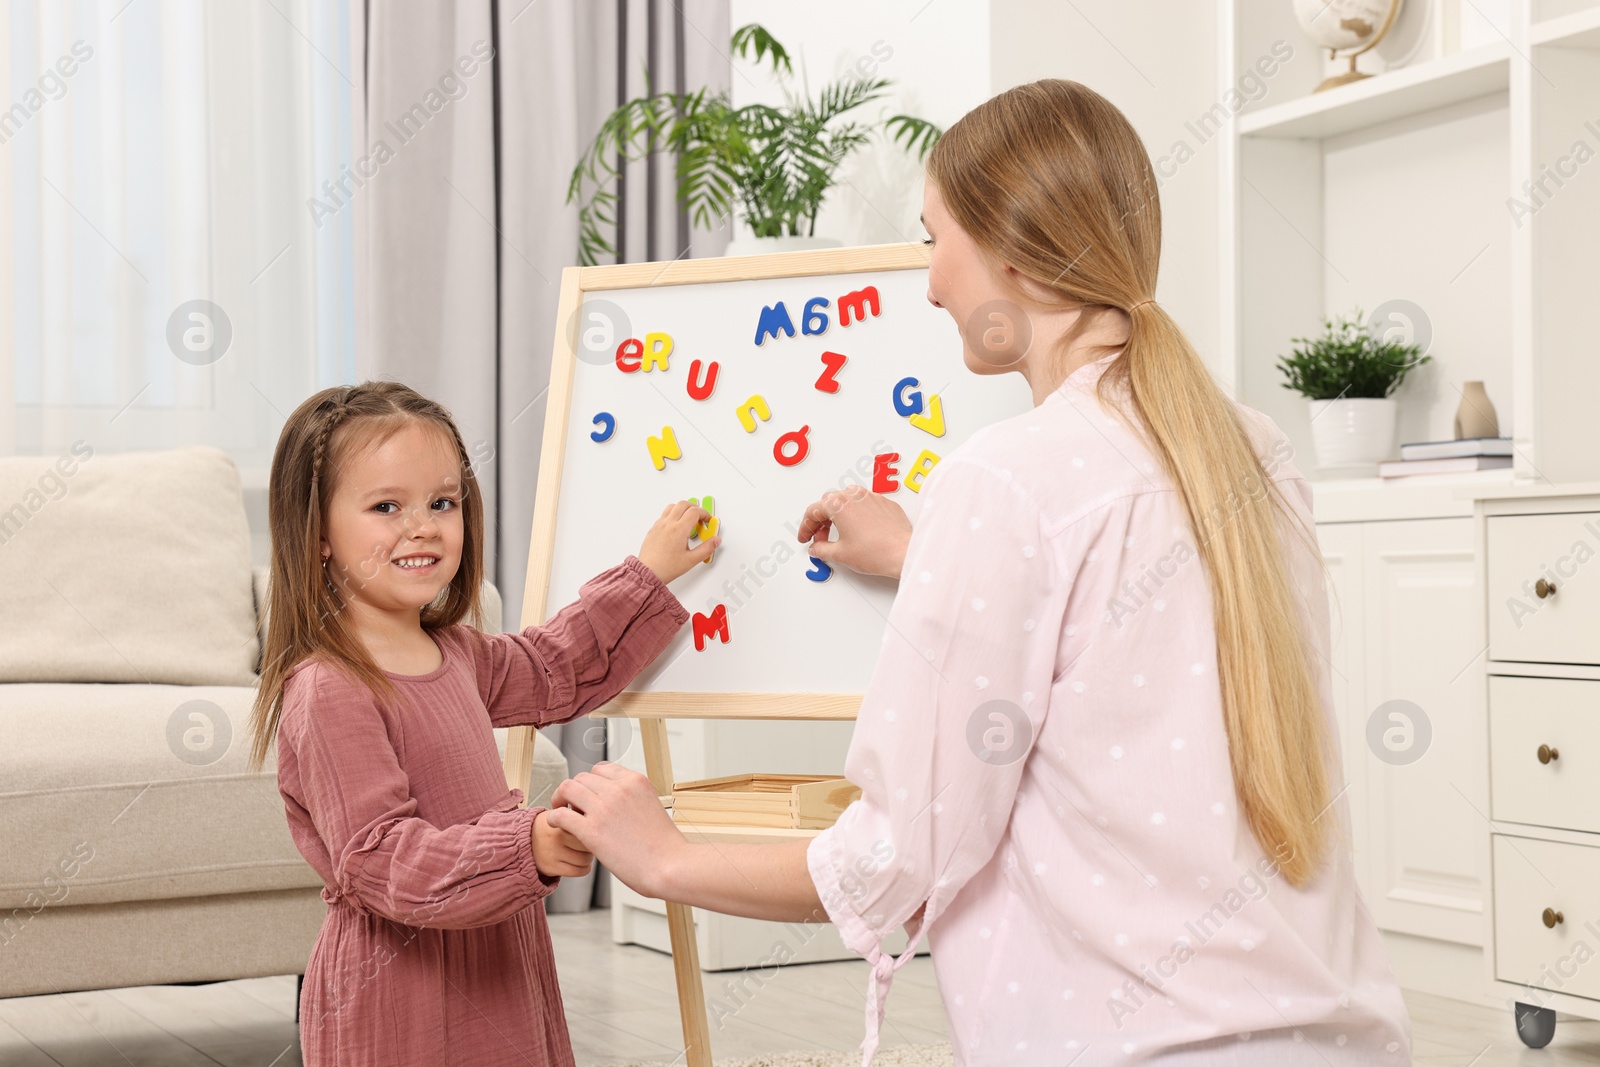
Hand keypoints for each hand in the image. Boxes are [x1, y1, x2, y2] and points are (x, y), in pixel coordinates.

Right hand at [530, 809, 593, 878]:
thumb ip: (578, 813)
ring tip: (582, 852)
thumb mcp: (560, 812)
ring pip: (586, 859)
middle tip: (589, 841)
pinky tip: (579, 862)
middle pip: (589, 842)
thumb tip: (600, 820)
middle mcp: (556, 837)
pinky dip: (584, 868)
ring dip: (588, 857)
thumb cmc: (549, 825)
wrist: (522, 840)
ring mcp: (553, 853)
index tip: (592, 827)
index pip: (587, 824)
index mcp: (560, 820)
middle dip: (592, 843)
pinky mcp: (551, 868)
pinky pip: (579, 871)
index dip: (593, 827)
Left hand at [546, 763, 685, 899]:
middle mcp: (618, 789)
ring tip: (561, 811)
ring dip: (561, 798)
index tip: (589, 794)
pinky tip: (556, 824)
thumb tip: (617, 805)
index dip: (591, 781)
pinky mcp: (591, 830)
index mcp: (635, 781)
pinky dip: (554, 817)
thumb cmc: (665, 846)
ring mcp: (603, 808)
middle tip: (572, 805)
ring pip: (568, 789)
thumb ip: (632, 799)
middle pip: (582, 777)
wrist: (669, 866)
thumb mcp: (652, 806)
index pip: (602, 768)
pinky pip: (561, 815)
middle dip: (575, 790)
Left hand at [637, 500, 720, 584]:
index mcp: (679, 530)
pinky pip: (664, 514)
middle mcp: (668, 524)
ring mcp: (659, 525)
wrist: (648, 572)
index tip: (708, 520)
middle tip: (700, 518)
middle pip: (684, 504)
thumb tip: (715, 540)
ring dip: (683, 509)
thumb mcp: (691, 560)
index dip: (705, 514)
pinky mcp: (653, 528)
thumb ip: (707, 549)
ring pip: (672, 506)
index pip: (695, 511)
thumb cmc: (666, 567)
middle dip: (695, 508)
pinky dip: (673, 515)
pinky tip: (676, 526)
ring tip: (688, 519)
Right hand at [796, 483, 911, 579]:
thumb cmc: (877, 552)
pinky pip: (865, 504)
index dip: (806, 527)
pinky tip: (858, 530)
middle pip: (829, 502)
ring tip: (839, 533)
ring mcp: (872, 497)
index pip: (813, 511)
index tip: (806, 537)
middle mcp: (855, 495)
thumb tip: (816, 548)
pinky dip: (857, 515)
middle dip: (821, 520)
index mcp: (839, 504)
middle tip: (820, 537)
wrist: (904, 553)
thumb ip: (821, 550)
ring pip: (847, 500)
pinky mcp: (885, 503)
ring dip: (838, 514)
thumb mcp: (840, 554)